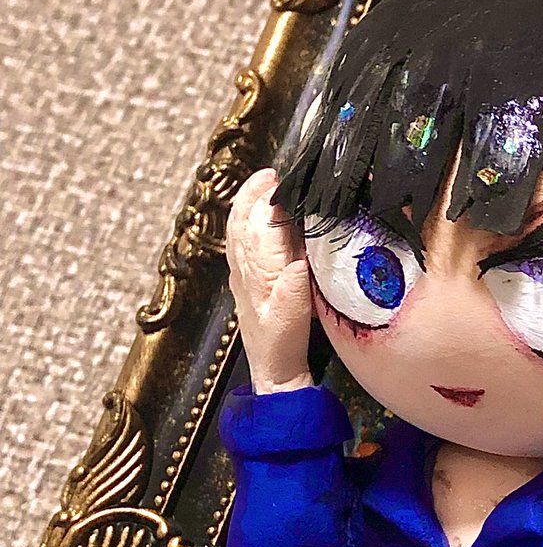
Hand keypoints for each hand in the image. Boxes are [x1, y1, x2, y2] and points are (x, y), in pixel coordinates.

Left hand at [226, 168, 313, 393]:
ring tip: (262, 186)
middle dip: (254, 195)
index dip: (269, 201)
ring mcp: (243, 276)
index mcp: (259, 274)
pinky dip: (244, 225)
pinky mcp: (246, 284)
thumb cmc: (283, 347)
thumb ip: (294, 289)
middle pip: (243, 223)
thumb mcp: (293, 320)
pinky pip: (239, 246)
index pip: (259, 227)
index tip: (283, 180)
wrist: (272, 372)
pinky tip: (254, 220)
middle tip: (271, 174)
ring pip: (238, 232)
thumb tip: (300, 260)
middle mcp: (246, 271)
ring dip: (247, 205)